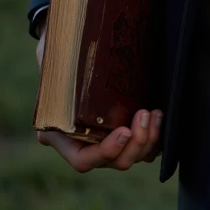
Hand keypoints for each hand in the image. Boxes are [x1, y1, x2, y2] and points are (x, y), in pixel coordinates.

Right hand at [35, 18, 162, 170]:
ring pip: (133, 156)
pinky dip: (154, 137)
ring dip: (149, 140)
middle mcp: (83, 143)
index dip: (106, 152)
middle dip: (135, 144)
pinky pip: (143, 146)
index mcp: (60, 134)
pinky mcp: (123, 128)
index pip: (83, 160)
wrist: (71, 47)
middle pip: (115, 162)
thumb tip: (59, 54)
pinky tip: (159, 117)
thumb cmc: (58, 53)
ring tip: (155, 114)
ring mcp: (106, 139)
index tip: (123, 131)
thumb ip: (53, 65)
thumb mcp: (49, 57)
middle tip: (144, 114)